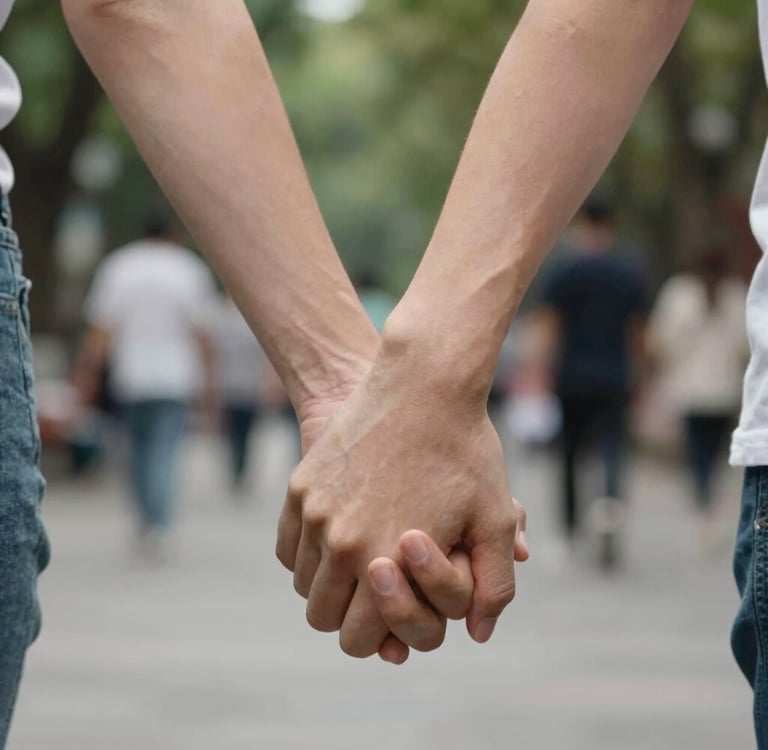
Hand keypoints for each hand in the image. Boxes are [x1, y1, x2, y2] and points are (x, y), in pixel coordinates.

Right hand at [294, 376, 482, 663]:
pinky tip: (338, 536)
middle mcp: (340, 542)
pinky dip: (306, 553)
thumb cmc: (464, 451)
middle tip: (377, 594)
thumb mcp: (495, 518)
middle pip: (322, 617)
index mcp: (386, 560)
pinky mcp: (300, 485)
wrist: (423, 383)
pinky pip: (287, 545)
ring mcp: (314, 511)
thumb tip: (478, 633)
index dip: (379, 638)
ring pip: (303, 582)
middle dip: (350, 616)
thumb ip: (494, 586)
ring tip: (362, 562)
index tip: (394, 618)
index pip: (359, 639)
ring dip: (328, 583)